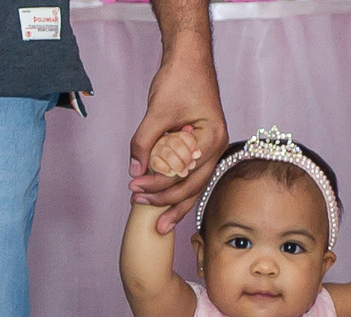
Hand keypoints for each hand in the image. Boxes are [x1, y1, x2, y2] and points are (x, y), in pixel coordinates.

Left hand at [129, 53, 226, 233]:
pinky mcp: (202, 150)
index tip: (134, 186)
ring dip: (174, 204)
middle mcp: (216, 148)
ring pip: (194, 188)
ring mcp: (211, 151)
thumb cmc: (180, 78)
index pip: (183, 173)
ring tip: (158, 224)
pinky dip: (178, 191)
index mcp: (210, 139)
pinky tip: (166, 205)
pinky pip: (192, 178)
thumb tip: (135, 172)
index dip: (157, 184)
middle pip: (192, 187)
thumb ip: (144, 143)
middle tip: (142, 207)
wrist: (189, 58)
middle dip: (166, 201)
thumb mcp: (157, 111)